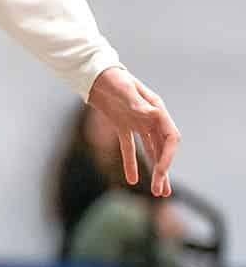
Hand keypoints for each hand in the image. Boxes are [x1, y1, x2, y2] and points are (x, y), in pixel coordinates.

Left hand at [88, 65, 179, 196]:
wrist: (95, 73)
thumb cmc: (113, 79)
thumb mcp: (125, 90)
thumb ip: (139, 104)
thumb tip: (155, 113)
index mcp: (156, 111)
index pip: (170, 138)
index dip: (168, 157)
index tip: (160, 173)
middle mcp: (151, 118)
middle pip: (162, 149)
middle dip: (162, 171)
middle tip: (160, 193)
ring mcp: (137, 123)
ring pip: (150, 151)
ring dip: (154, 171)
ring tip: (157, 192)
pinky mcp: (123, 125)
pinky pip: (130, 148)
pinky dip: (131, 163)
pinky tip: (131, 180)